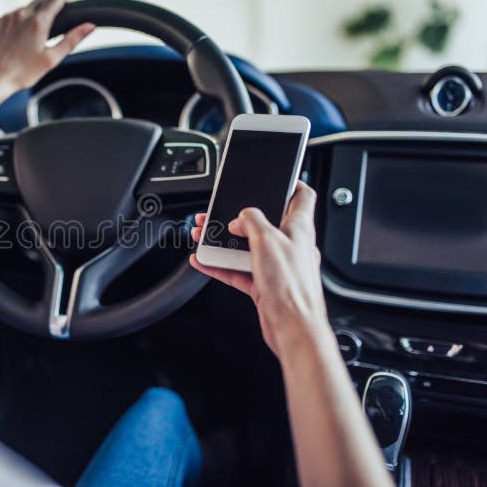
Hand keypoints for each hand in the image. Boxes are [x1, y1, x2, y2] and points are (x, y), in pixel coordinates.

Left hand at [0, 0, 94, 114]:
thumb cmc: (22, 73)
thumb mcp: (52, 59)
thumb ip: (72, 40)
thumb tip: (90, 26)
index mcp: (37, 21)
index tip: (65, 8)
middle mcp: (20, 14)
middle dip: (47, 8)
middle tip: (49, 29)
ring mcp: (5, 17)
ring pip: (24, 8)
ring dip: (30, 17)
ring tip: (29, 40)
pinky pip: (9, 17)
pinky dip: (14, 24)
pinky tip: (14, 42)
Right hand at [189, 182, 330, 360]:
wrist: (293, 328)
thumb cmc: (292, 287)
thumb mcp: (267, 240)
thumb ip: (252, 221)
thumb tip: (242, 216)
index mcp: (299, 229)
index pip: (302, 197)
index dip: (291, 183)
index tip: (277, 177)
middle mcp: (290, 246)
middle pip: (264, 222)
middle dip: (239, 216)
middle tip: (219, 211)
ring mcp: (276, 266)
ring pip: (246, 246)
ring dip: (223, 240)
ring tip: (204, 234)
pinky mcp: (264, 285)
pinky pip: (237, 269)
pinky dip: (220, 264)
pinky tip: (204, 260)